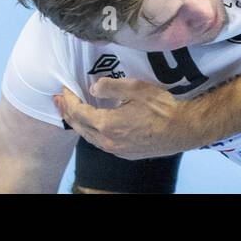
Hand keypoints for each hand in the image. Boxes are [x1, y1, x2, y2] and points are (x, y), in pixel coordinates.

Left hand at [53, 78, 191, 159]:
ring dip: (78, 123)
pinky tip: (94, 125)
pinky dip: (91, 131)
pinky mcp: (124, 154)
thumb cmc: (162, 108)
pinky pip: (101, 143)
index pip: (78, 112)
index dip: (69, 100)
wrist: (182, 130)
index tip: (63, 89)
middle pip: (79, 127)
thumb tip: (93, 88)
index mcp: (107, 124)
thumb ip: (111, 87)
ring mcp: (116, 150)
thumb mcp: (137, 89)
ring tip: (71, 112)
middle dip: (66, 112)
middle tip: (58, 100)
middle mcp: (107, 141)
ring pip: (89, 137)